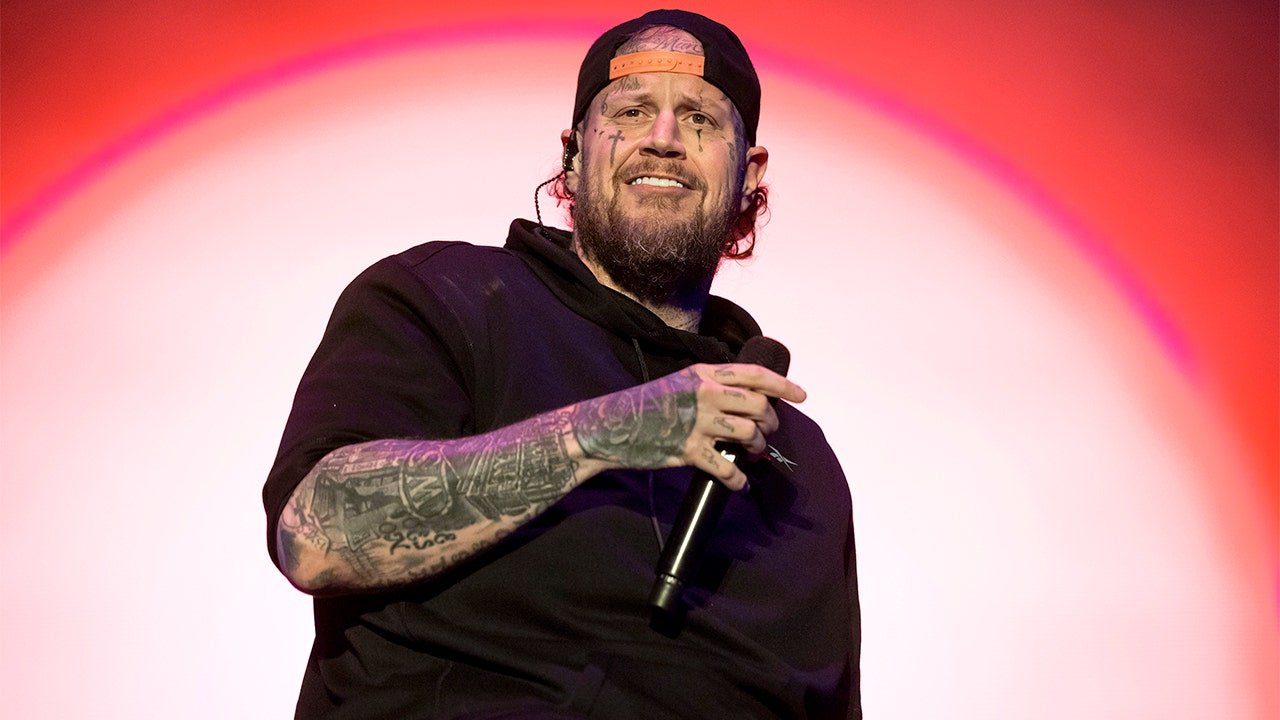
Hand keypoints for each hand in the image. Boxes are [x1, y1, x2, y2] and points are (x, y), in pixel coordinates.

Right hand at [569, 363, 806, 489]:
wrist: (607, 427)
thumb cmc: (643, 407)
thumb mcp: (678, 385)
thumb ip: (709, 388)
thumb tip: (743, 403)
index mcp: (703, 374)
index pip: (754, 374)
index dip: (783, 385)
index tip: (802, 396)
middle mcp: (704, 394)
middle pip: (758, 405)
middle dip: (770, 422)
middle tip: (765, 433)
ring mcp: (697, 422)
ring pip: (749, 434)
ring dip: (757, 448)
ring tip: (751, 455)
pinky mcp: (688, 450)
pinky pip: (728, 469)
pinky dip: (739, 480)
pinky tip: (740, 484)